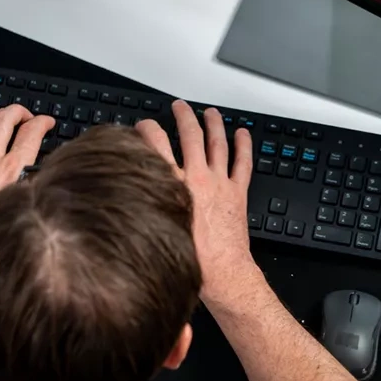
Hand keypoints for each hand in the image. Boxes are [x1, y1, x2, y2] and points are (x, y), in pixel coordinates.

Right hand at [135, 101, 255, 303]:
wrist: (222, 274)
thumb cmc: (189, 258)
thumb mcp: (158, 225)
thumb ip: (149, 201)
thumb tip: (137, 186)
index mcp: (174, 185)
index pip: (157, 145)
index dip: (149, 129)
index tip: (145, 125)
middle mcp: (197, 179)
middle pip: (190, 136)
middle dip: (183, 117)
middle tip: (179, 107)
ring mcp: (220, 184)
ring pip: (218, 144)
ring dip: (214, 124)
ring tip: (210, 112)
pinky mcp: (237, 193)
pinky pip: (243, 164)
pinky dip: (244, 147)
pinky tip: (243, 134)